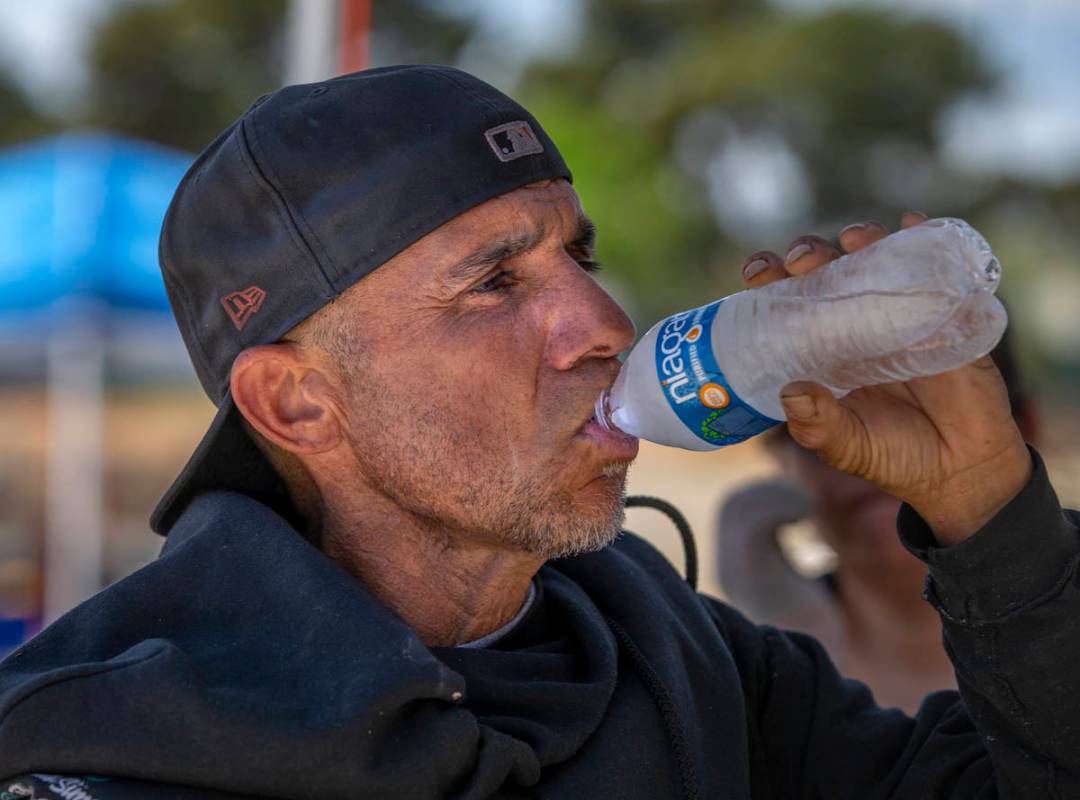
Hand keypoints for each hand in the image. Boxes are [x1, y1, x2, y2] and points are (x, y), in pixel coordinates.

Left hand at [740, 213, 1031, 544]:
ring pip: (878, 258)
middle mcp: (859, 319)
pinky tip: (912, 224)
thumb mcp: (847, 447)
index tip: (755, 275)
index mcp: (824, 345)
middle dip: (809, 253)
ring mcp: (904, 311)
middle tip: (801, 262)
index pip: (789, 299)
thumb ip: (818, 426)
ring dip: (863, 240)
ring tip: (853, 242)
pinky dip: (925, 238)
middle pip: (828, 268)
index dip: (770, 278)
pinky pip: (938, 266)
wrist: (962, 470)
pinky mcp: (950, 312)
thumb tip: (792, 392)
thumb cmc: (894, 454)